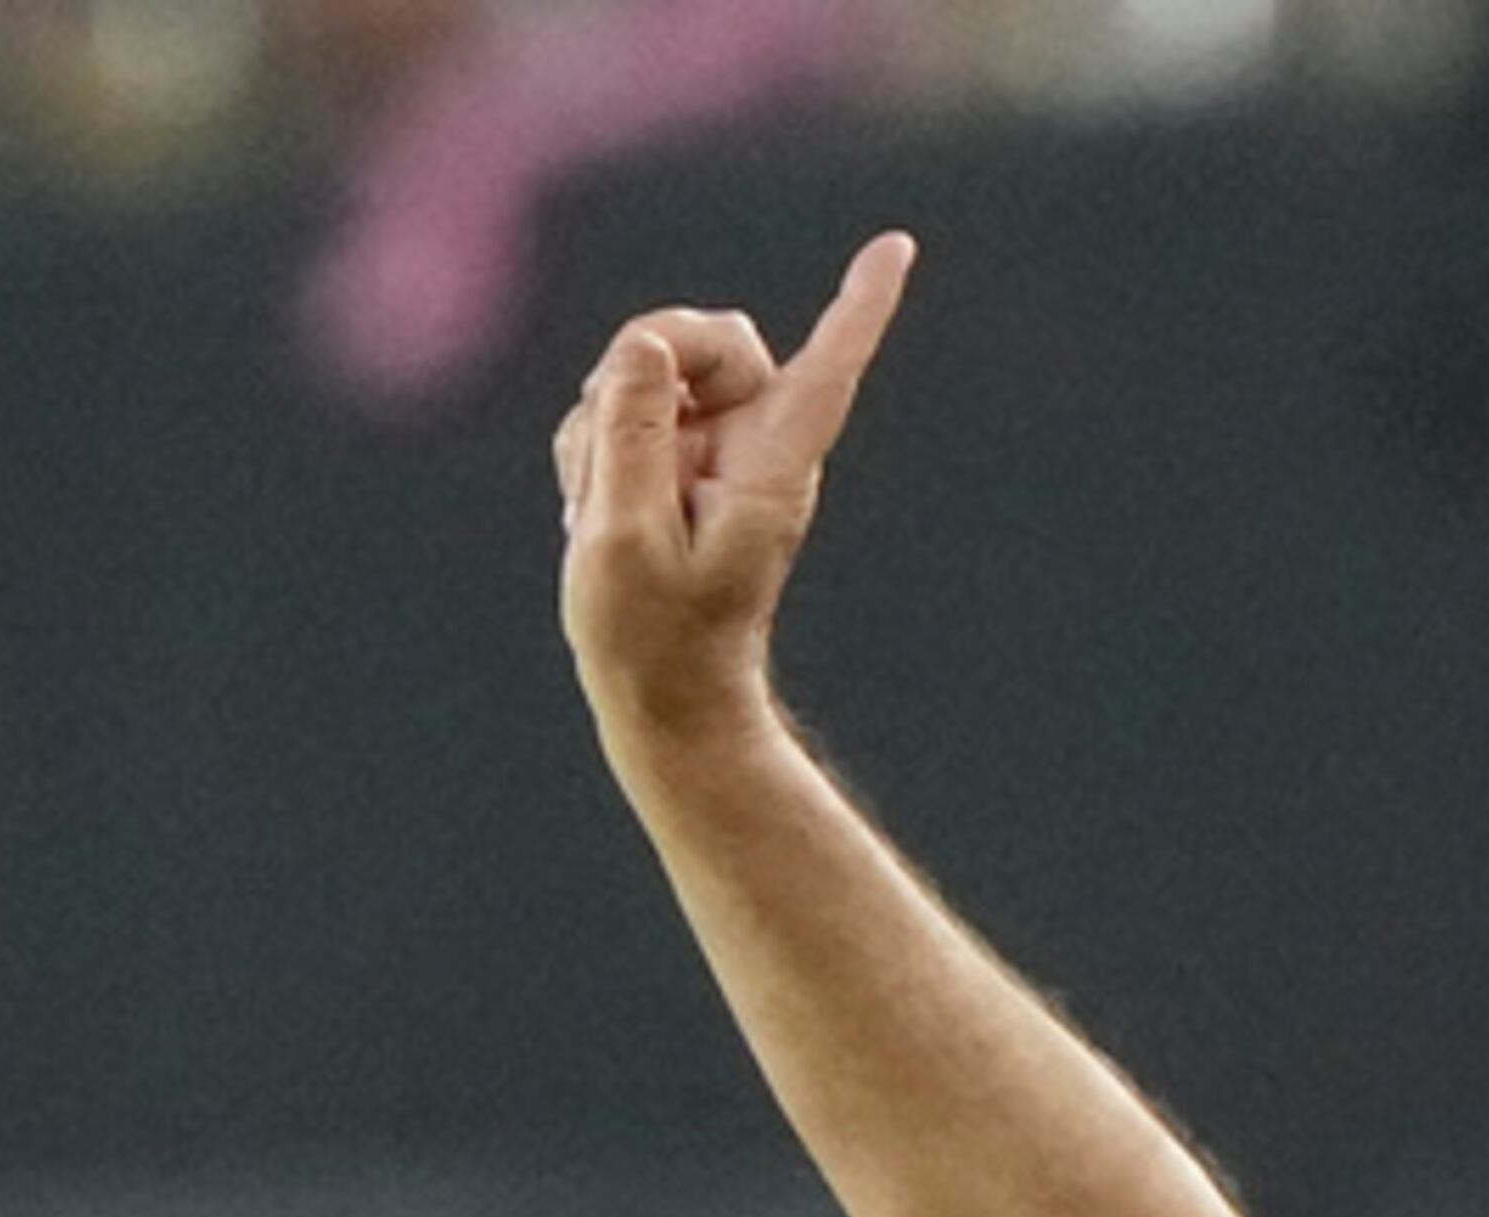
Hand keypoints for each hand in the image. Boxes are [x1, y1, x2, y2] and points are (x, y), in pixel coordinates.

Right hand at [555, 233, 915, 754]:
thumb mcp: (625, 538)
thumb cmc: (653, 639)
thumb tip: (646, 344)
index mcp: (771, 472)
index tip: (896, 248)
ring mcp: (713, 451)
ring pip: (645, 373)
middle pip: (711, 339)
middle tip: (604, 425)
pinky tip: (596, 512)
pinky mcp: (672, 458)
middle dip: (645, 359)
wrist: (658, 697)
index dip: (859, 308)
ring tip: (602, 512)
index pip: (825, 373)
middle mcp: (754, 448)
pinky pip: (615, 411)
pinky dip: (591, 452)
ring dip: (601, 429)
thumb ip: (633, 433)